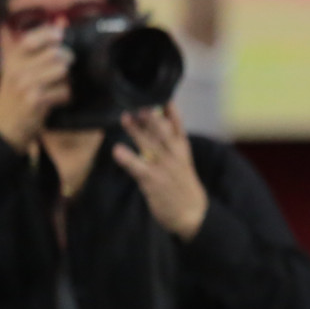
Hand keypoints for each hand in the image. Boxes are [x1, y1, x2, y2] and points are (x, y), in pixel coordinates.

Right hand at [0, 22, 72, 149]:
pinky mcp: (35, 100)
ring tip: (58, 86)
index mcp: (12, 57)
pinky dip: (65, 96)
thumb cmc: (16, 93)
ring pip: (62, 71)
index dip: (51, 34)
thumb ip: (41, 44)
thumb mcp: (21, 66)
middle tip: (62, 70)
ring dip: (67, 80)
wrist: (4, 125)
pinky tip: (56, 100)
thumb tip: (61, 21)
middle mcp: (16, 68)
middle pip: (56, 54)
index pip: (33, 38)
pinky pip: (64, 91)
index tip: (59, 37)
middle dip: (66, 60)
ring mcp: (25, 84)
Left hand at [111, 104, 208, 239]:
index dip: (170, 110)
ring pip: (149, 145)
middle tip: (139, 104)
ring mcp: (164, 168)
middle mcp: (174, 155)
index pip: (177, 125)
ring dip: (136, 131)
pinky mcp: (152, 181)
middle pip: (162, 132)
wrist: (192, 213)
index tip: (160, 95)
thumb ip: (169, 141)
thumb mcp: (182, 160)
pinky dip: (127, 158)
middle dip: (151, 117)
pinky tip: (117, 150)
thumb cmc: (182, 184)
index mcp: (182, 149)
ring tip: (125, 118)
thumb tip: (158, 119)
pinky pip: (138, 168)